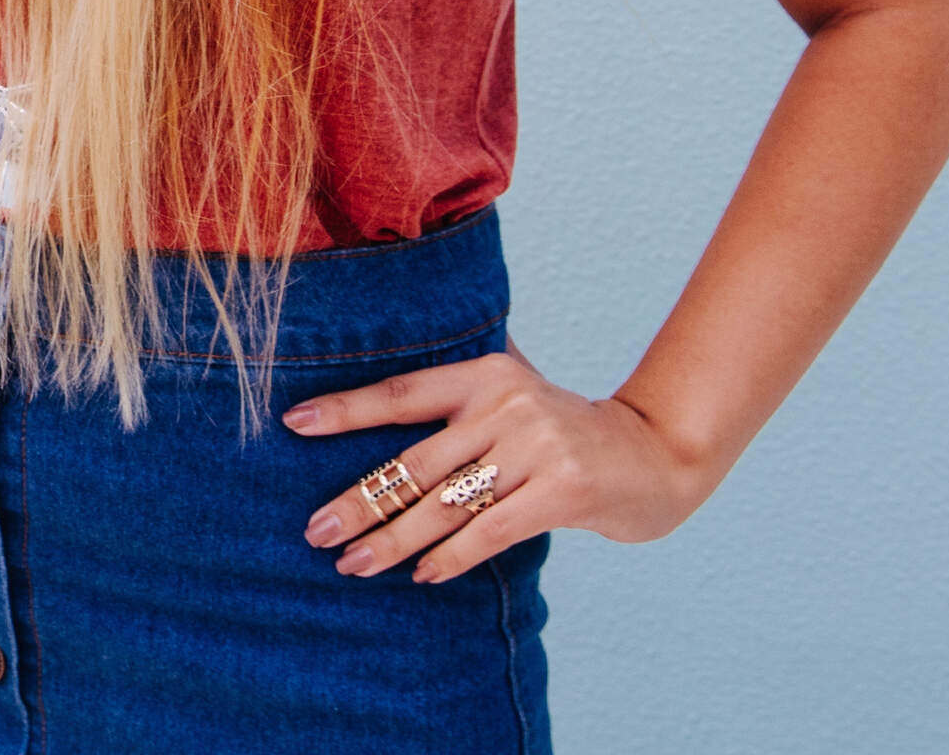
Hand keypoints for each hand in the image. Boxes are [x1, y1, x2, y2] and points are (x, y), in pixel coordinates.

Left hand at [284, 350, 713, 582]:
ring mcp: (537, 447)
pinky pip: (488, 532)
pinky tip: (420, 575)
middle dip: (358, 502)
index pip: (402, 393)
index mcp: (487, 373)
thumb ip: (460, 394)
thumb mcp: (517, 395)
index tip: (292, 424)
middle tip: (315, 531)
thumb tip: (379, 390)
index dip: (346, 409)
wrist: (656, 457)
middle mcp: (508, 404)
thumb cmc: (566, 432)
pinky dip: (450, 558)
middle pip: (413, 463)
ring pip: (445, 505)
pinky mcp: (563, 491)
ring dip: (394, 541)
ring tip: (353, 564)